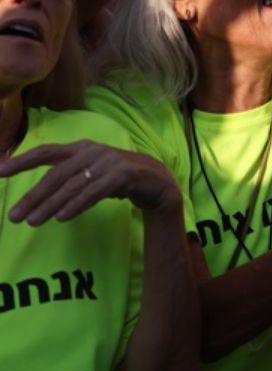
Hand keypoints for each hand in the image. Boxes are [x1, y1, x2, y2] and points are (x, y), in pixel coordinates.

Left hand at [0, 142, 180, 225]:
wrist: (158, 182)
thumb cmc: (118, 179)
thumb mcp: (91, 173)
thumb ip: (69, 176)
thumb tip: (37, 193)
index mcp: (82, 148)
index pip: (47, 152)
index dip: (23, 160)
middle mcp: (93, 151)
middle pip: (56, 175)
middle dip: (33, 196)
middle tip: (14, 216)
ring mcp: (109, 162)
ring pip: (72, 186)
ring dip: (49, 205)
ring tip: (32, 222)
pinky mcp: (123, 175)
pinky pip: (93, 192)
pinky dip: (75, 205)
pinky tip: (61, 217)